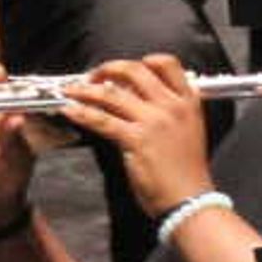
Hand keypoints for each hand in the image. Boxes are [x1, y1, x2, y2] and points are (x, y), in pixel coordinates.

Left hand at [61, 56, 219, 222]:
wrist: (191, 201)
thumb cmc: (188, 174)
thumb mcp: (187, 132)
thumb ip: (167, 112)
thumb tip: (135, 100)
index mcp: (188, 102)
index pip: (167, 64)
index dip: (142, 61)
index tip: (124, 69)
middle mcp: (172, 106)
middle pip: (135, 71)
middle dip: (109, 69)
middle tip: (94, 76)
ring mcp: (154, 121)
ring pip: (113, 93)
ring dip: (87, 89)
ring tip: (71, 90)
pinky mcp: (137, 140)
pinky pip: (102, 120)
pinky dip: (82, 112)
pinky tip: (70, 110)